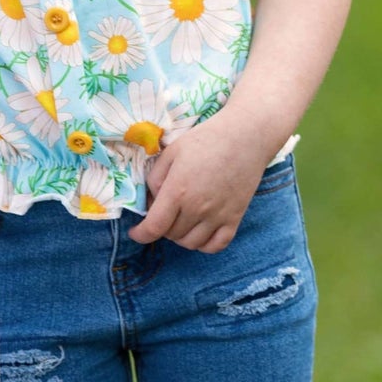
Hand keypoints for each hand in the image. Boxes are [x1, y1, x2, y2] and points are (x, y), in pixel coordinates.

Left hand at [126, 113, 270, 250]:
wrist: (246, 136)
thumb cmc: (206, 139)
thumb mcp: (172, 152)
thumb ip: (155, 179)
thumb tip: (151, 203)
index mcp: (178, 191)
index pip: (154, 227)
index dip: (141, 234)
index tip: (136, 232)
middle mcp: (197, 208)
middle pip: (171, 235)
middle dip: (162, 227)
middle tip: (164, 212)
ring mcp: (218, 216)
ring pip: (191, 243)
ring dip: (180, 237)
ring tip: (180, 221)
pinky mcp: (235, 218)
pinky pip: (216, 245)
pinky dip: (204, 245)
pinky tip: (199, 232)